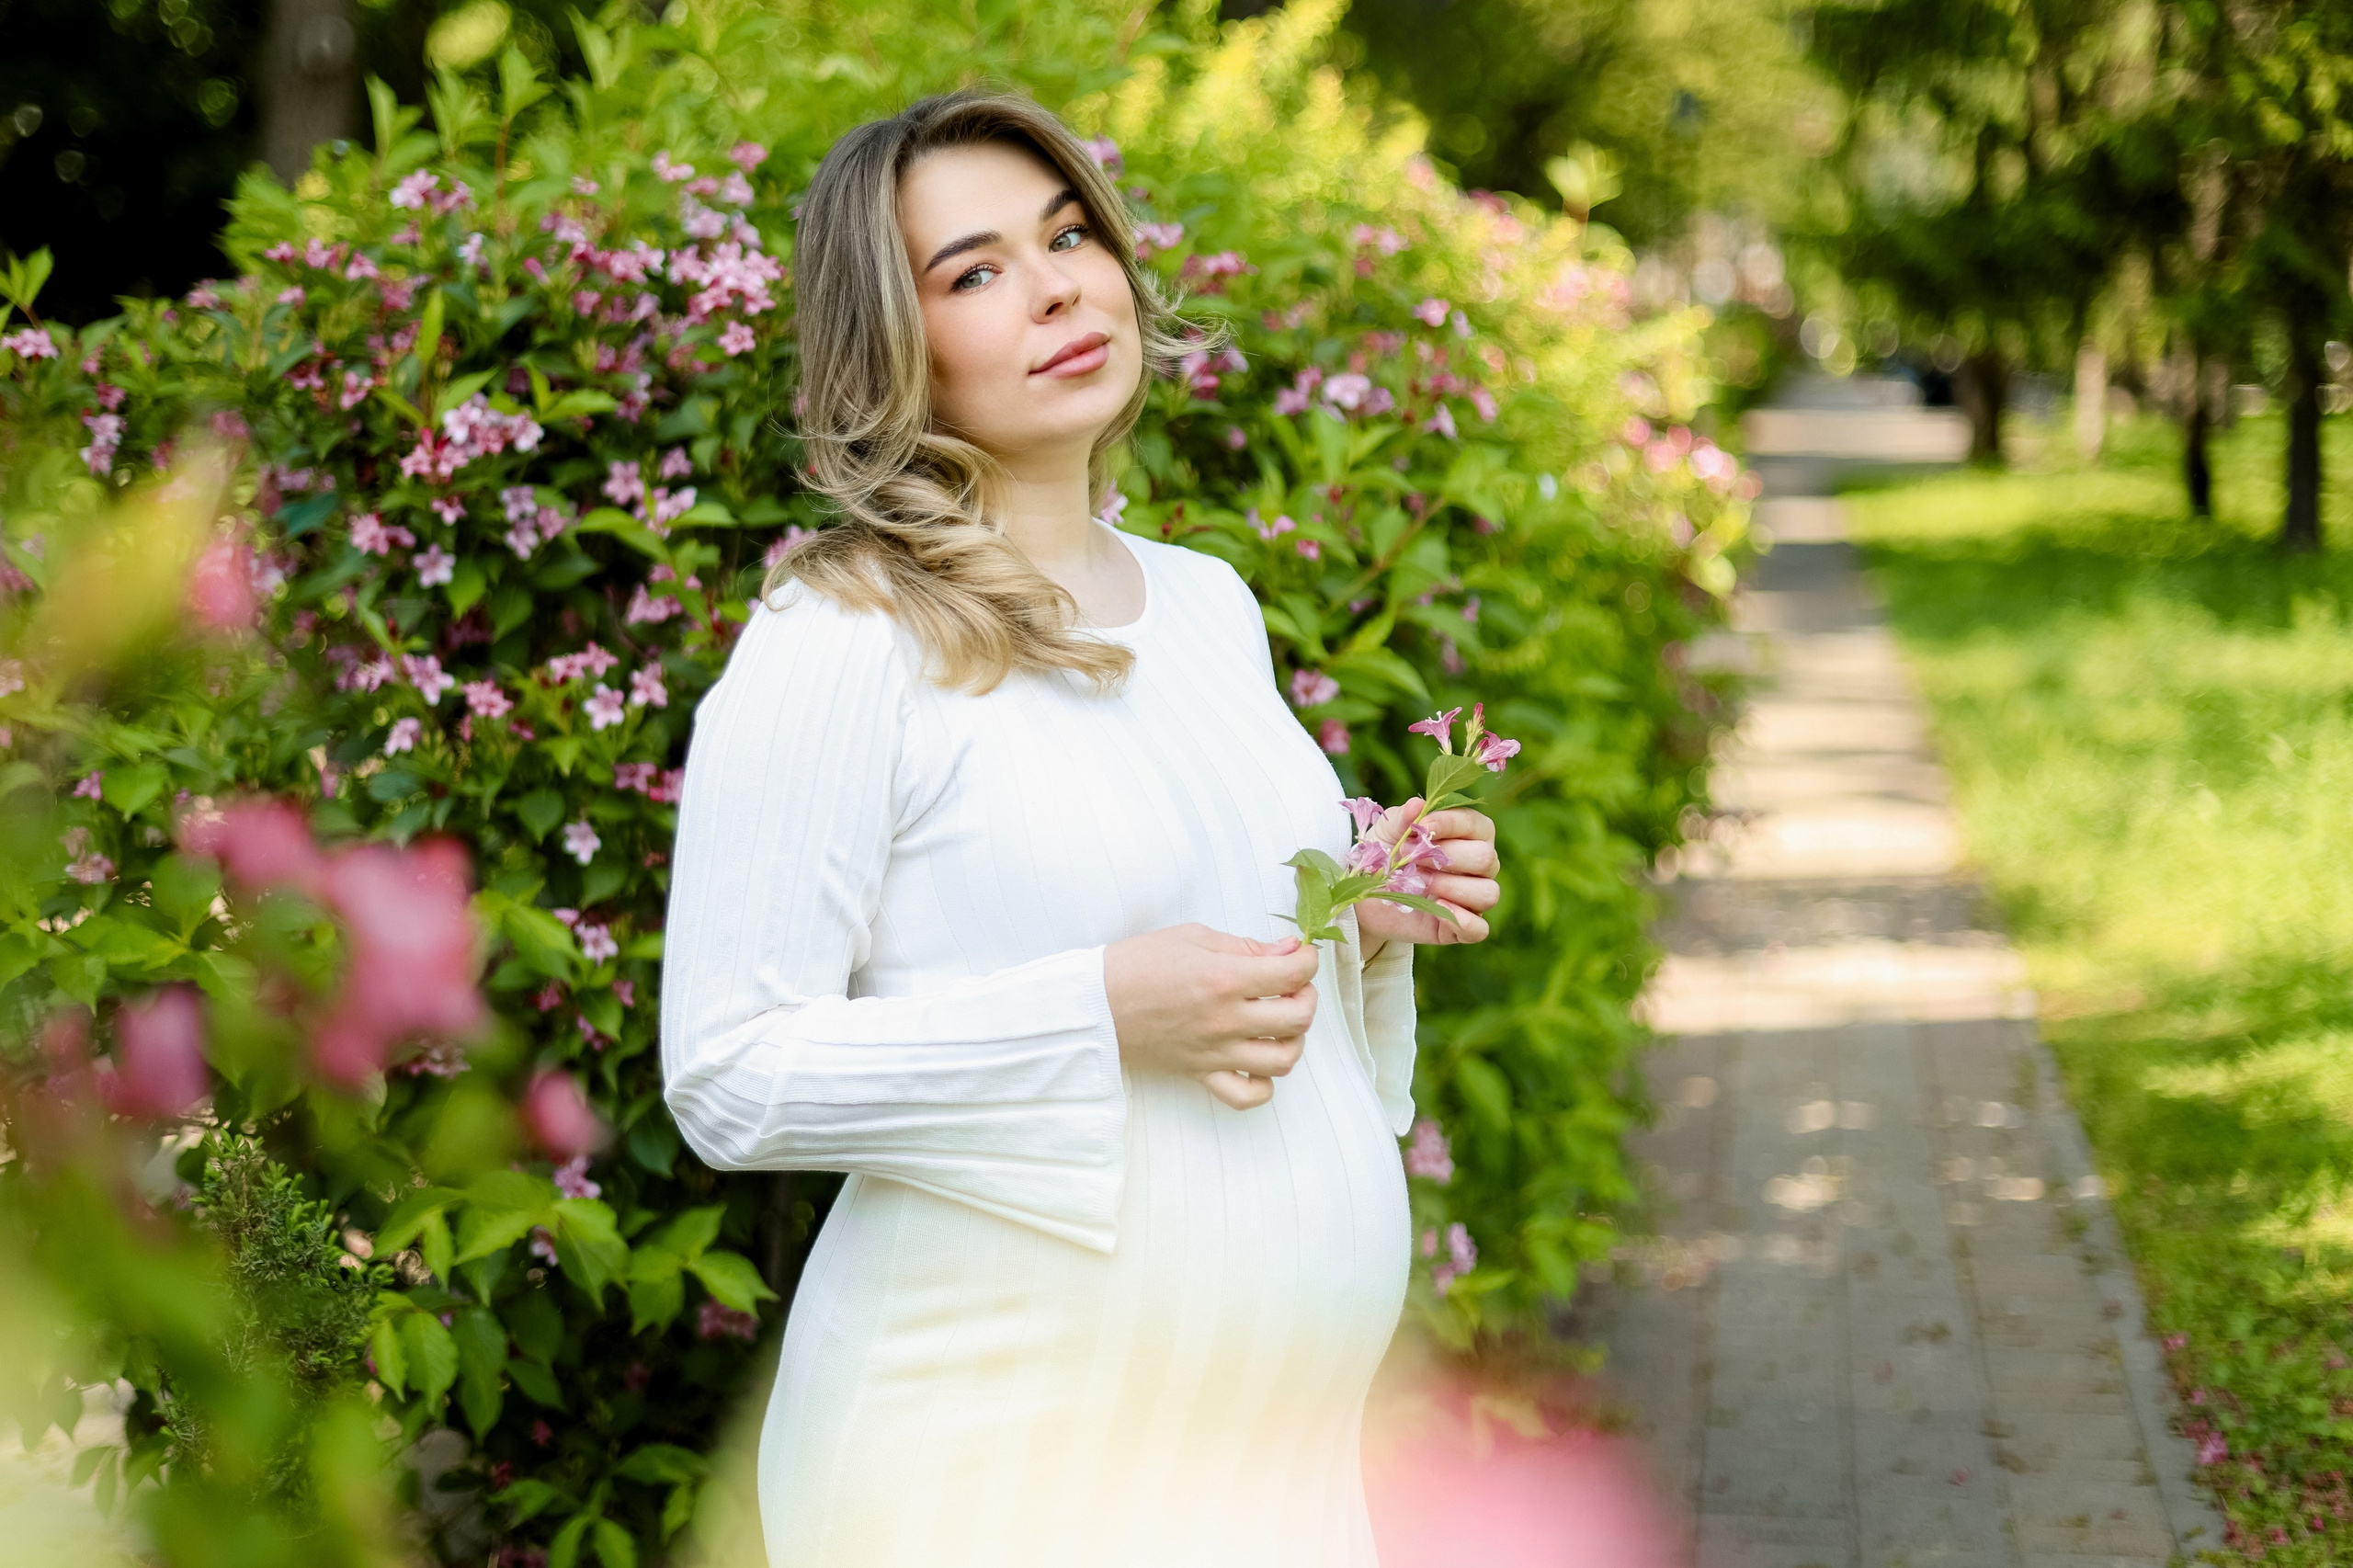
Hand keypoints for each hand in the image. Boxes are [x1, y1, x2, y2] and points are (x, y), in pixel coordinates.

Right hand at [1103, 923, 1318, 1110]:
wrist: (1095, 1002)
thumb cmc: (1139, 963)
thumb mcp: (1193, 937)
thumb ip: (1245, 946)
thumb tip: (1289, 950)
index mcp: (1224, 978)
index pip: (1294, 973)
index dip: (1308, 960)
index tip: (1300, 956)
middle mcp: (1225, 1019)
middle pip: (1298, 1018)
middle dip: (1307, 997)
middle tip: (1292, 987)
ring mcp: (1215, 1052)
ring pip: (1283, 1060)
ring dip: (1293, 1040)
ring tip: (1278, 1023)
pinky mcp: (1201, 1074)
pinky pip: (1248, 1095)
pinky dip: (1263, 1083)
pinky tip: (1257, 1060)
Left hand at [1355, 800, 1500, 956]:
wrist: (1364, 894)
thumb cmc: (1384, 854)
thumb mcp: (1387, 831)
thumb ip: (1402, 818)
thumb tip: (1416, 805)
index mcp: (1469, 835)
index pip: (1477, 826)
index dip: (1452, 824)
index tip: (1421, 826)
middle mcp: (1478, 866)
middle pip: (1486, 859)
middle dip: (1447, 857)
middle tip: (1409, 858)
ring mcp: (1471, 898)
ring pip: (1488, 893)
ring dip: (1451, 887)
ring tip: (1420, 883)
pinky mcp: (1459, 927)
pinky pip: (1479, 929)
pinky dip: (1463, 921)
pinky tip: (1438, 910)